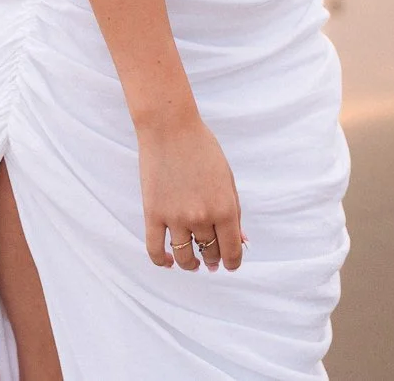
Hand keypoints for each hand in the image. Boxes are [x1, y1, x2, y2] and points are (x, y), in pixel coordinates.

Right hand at [139, 114, 245, 272]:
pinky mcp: (153, 214)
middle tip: (212, 259)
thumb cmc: (203, 149)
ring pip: (184, 257)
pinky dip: (162, 261)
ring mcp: (176, 218)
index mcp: (225, 208)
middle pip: (209, 253)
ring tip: (193, 263)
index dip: (233, 263)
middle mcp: (202, 217)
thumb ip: (234, 212)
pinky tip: (168, 261)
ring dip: (191, 264)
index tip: (230, 265)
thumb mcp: (227, 179)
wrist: (170, 129)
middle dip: (213, 259)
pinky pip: (155, 249)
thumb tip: (240, 241)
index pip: (232, 251)